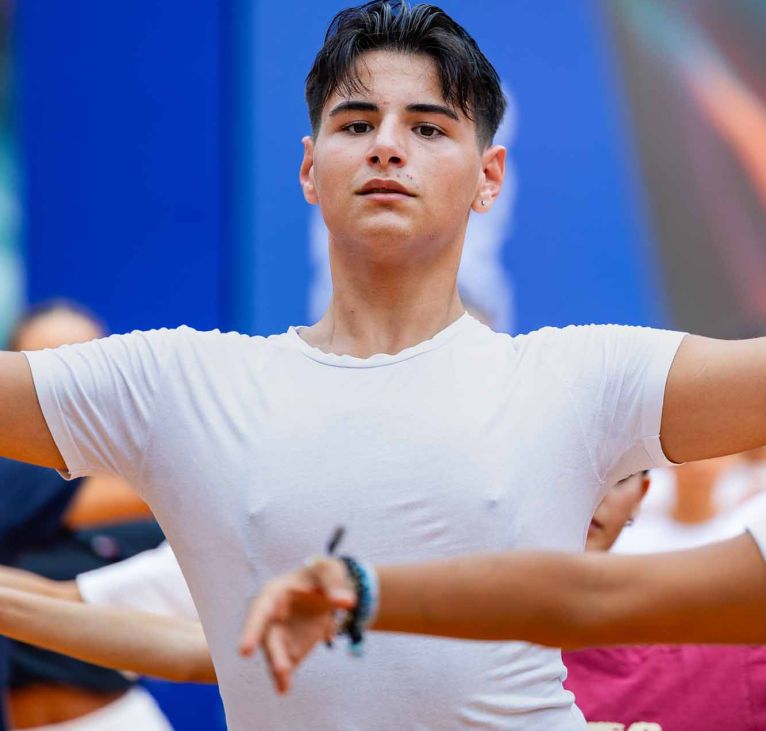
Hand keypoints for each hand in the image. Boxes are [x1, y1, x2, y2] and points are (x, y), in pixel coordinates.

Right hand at [239, 558, 355, 692]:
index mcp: (274, 593)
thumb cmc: (322, 576)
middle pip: (268, 638)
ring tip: (283, 686)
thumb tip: (346, 602)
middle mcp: (271, 617)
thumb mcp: (330, 571)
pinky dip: (284, 677)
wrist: (328, 592)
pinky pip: (286, 665)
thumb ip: (336, 585)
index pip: (260, 612)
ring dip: (278, 669)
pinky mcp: (290, 649)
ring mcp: (280, 635)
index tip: (245, 650)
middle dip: (273, 655)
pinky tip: (284, 689)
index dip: (251, 630)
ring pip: (275, 655)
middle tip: (282, 670)